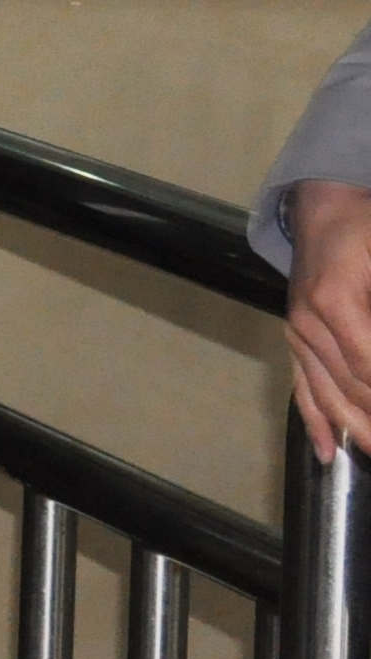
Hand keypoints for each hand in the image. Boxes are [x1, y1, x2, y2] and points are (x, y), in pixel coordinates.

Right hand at [292, 181, 370, 455]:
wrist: (325, 206)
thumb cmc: (366, 228)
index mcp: (336, 302)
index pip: (370, 368)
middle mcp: (309, 325)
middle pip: (352, 389)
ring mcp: (297, 334)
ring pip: (328, 397)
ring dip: (358, 429)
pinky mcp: (294, 339)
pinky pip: (302, 388)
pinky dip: (316, 422)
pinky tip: (329, 452)